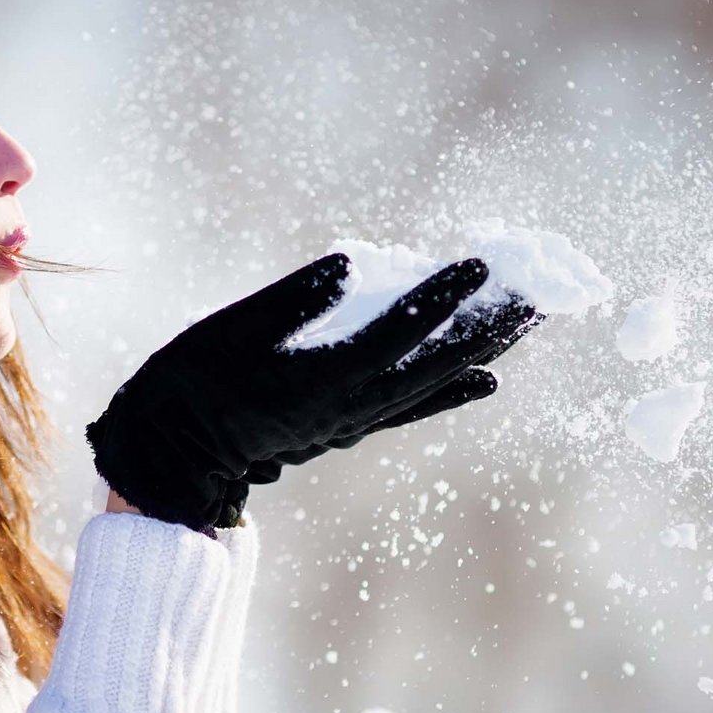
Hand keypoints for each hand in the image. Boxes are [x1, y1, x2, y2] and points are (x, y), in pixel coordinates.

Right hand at [85, 251, 502, 530]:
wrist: (174, 451)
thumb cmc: (193, 379)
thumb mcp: (230, 328)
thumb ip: (291, 297)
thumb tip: (349, 261)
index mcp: (320, 378)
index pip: (395, 332)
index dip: (439, 296)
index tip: (478, 263)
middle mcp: (349, 406)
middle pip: (434, 363)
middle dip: (487, 325)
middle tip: (538, 291)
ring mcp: (352, 420)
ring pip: (433, 384)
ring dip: (483, 350)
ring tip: (529, 320)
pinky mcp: (347, 425)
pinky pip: (414, 406)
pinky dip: (454, 391)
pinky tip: (488, 378)